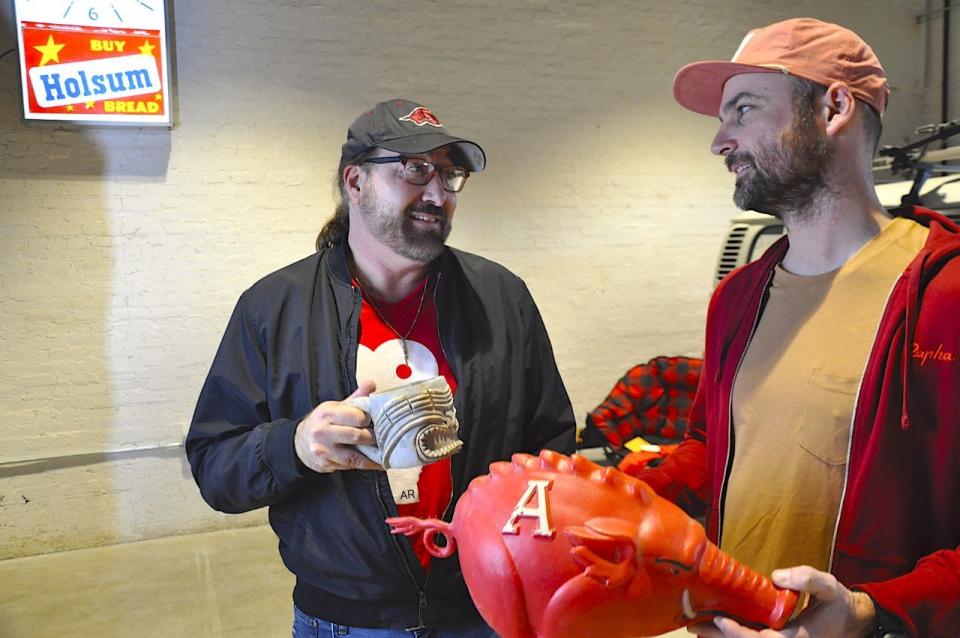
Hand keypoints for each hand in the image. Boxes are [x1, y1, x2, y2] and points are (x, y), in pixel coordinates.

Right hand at [295, 380, 382, 472]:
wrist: (300, 442)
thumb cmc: (323, 422)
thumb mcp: (336, 407)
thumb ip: (356, 398)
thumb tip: (371, 384)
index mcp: (327, 413)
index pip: (357, 417)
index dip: (368, 419)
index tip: (374, 420)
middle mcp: (323, 431)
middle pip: (357, 436)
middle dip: (373, 438)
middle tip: (382, 437)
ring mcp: (323, 450)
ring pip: (354, 456)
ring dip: (372, 457)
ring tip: (383, 454)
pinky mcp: (325, 463)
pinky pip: (349, 466)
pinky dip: (364, 465)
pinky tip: (374, 462)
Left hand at [687, 565, 876, 637]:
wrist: (851, 621)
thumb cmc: (837, 603)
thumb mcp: (828, 586)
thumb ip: (807, 579)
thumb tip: (778, 577)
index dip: (739, 634)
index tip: (720, 621)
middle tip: (694, 624)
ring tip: (696, 627)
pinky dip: (731, 637)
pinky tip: (713, 630)